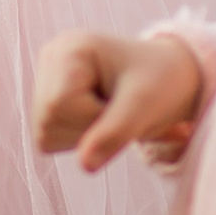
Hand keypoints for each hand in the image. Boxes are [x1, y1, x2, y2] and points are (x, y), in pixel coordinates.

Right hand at [33, 30, 203, 172]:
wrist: (169, 76)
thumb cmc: (160, 81)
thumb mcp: (144, 106)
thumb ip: (114, 134)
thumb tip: (85, 166)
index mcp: (69, 48)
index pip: (58, 104)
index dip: (92, 117)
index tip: (121, 103)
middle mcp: (50, 59)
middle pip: (48, 120)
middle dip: (89, 129)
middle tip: (120, 110)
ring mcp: (46, 78)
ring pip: (45, 133)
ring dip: (85, 137)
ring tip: (112, 113)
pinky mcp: (48, 99)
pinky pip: (49, 138)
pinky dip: (79, 140)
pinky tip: (101, 119)